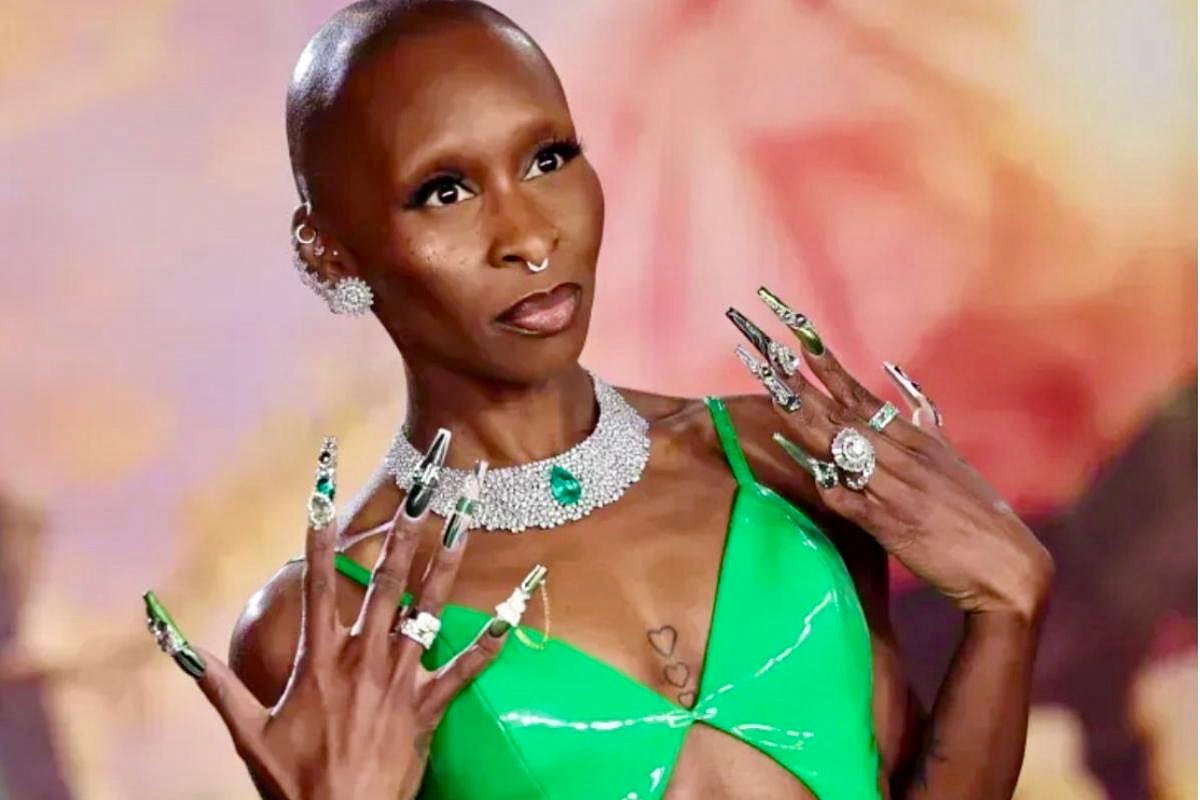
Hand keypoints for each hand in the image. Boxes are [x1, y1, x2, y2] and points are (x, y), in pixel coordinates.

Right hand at [144, 434, 543, 799]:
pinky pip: (466, 669)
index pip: (320, 581)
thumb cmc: (292, 783)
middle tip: (426, 481)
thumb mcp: (245, 731)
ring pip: (429, 607)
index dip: (322, 533)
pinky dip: (491, 640)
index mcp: (320, 658)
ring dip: (449, 558)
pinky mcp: (428, 706)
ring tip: (466, 514)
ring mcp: (401, 679)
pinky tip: (514, 608)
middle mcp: (365, 656)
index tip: (326, 488)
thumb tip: (174, 642)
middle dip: (406, 526)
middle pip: (388, 579)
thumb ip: (214, 682)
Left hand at [728, 291, 1053, 621]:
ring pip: (840, 445)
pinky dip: (824, 479)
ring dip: (804, 419)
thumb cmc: (977, 514)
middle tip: (767, 354)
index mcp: (913, 439)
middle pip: (840, 413)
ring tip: (772, 392)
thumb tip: (902, 384)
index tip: (799, 338)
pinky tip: (800, 463)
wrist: (1008, 566)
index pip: (860, 395)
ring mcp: (894, 488)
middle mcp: (901, 455)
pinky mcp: (890, 525)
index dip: (827, 368)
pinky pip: (848, 497)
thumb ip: (925, 421)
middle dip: (801, 384)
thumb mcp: (951, 458)